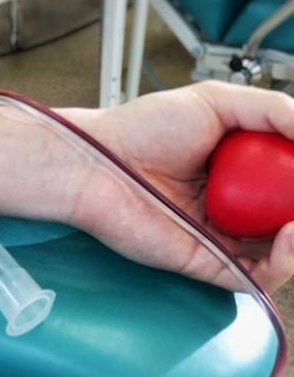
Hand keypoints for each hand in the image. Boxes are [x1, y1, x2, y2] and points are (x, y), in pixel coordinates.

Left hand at [67, 81, 293, 292]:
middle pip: (290, 214)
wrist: (101, 161)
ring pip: (286, 248)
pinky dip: (287, 259)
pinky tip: (291, 231)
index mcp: (240, 169)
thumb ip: (272, 111)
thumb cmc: (143, 129)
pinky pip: (261, 274)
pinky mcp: (210, 262)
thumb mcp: (216, 102)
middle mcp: (236, 204)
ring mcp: (225, 235)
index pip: (290, 179)